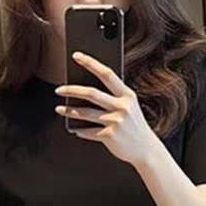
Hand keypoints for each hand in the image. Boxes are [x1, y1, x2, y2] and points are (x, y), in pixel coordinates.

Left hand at [55, 51, 156, 167]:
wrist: (146, 150)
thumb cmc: (134, 126)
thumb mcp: (129, 107)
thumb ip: (114, 97)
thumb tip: (87, 91)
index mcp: (127, 95)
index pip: (107, 74)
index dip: (90, 63)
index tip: (76, 56)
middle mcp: (122, 107)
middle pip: (91, 93)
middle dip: (72, 90)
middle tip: (59, 89)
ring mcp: (116, 122)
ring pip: (86, 113)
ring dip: (69, 111)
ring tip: (59, 109)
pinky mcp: (110, 136)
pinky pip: (89, 131)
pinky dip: (80, 131)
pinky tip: (74, 129)